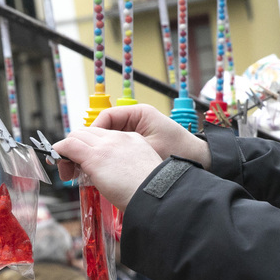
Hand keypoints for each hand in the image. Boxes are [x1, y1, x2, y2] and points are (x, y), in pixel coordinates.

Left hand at [53, 127, 161, 210]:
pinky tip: (56, 160)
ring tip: (66, 169)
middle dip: (76, 147)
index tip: (86, 162)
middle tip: (73, 167)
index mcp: (133, 139)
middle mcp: (118, 138)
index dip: (90, 146)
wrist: (157, 196)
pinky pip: (69, 145)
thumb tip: (112, 175)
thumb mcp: (141, 171)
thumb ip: (125, 166)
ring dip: (66, 151)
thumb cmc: (151, 192)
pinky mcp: (94, 157)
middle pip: (87, 133)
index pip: (102, 135)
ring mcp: (106, 146)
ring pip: (76, 136)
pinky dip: (59, 150)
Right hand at [93, 105, 210, 168]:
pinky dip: (108, 155)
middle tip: (80, 159)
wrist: (199, 160)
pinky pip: (116, 146)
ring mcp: (136, 130)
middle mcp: (135, 119)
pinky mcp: (138, 142)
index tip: (82, 148)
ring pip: (108, 138)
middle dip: (91, 142)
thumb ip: (123, 146)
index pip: (105, 117)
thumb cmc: (178, 150)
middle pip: (103, 127)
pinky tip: (104, 167)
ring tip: (89, 164)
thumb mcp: (148, 147)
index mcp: (138, 113)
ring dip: (99, 150)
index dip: (92, 132)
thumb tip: (97, 150)